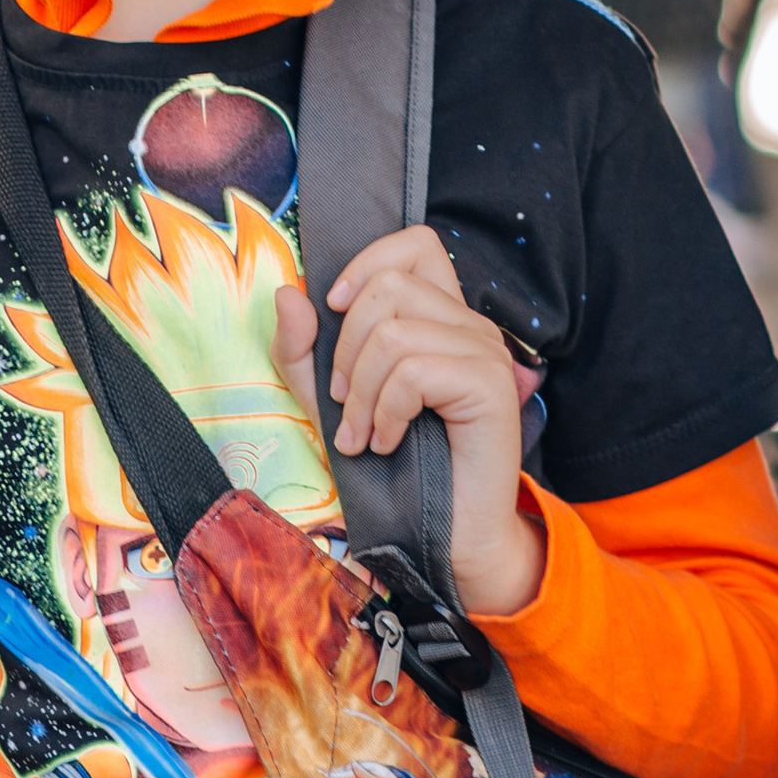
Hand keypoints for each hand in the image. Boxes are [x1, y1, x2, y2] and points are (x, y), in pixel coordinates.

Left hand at [275, 230, 542, 615]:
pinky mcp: (490, 387)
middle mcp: (470, 325)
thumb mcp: (329, 402)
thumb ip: (302, 350)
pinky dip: (385, 412)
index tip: (336, 309)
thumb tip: (287, 293)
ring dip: (361, 392)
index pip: (416, 242)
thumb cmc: (392, 467)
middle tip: (344, 403)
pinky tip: (385, 444)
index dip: (368, 262)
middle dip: (346, 347)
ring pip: (395, 332)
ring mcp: (486, 352)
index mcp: (440, 316)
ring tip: (362, 434)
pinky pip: (414, 372)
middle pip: (390, 286)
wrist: (444, 534)